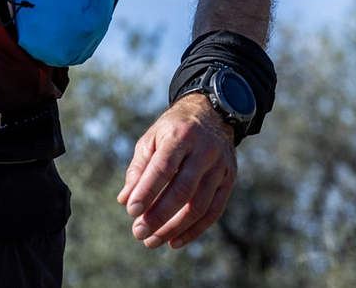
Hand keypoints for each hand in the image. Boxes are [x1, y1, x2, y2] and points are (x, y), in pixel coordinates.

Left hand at [116, 94, 235, 248]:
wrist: (213, 113)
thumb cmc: (175, 129)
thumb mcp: (152, 138)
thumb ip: (139, 168)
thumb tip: (125, 199)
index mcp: (181, 135)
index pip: (164, 167)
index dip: (148, 191)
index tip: (131, 211)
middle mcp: (204, 150)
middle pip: (183, 190)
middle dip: (159, 215)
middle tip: (138, 233)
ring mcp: (220, 166)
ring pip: (199, 205)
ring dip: (174, 228)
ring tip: (152, 241)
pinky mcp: (229, 179)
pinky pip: (213, 211)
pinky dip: (194, 230)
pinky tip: (175, 241)